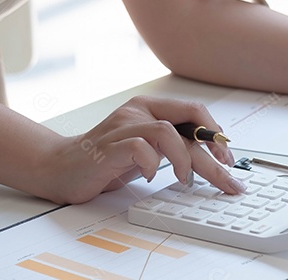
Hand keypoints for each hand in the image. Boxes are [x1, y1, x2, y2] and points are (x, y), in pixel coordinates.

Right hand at [39, 96, 246, 203]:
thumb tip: (211, 158)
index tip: (227, 159)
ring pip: (168, 132)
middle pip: (189, 125)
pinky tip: (150, 176)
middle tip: (228, 179)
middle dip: (214, 156)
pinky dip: (151, 164)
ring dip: (184, 160)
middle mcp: (137, 111)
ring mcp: (122, 127)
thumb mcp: (147, 149)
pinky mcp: (108, 147)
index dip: (216, 134)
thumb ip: (172, 146)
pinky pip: (139, 148)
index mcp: (149, 108)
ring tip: (185, 180)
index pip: (195, 111)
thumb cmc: (106, 160)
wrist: (59, 167)